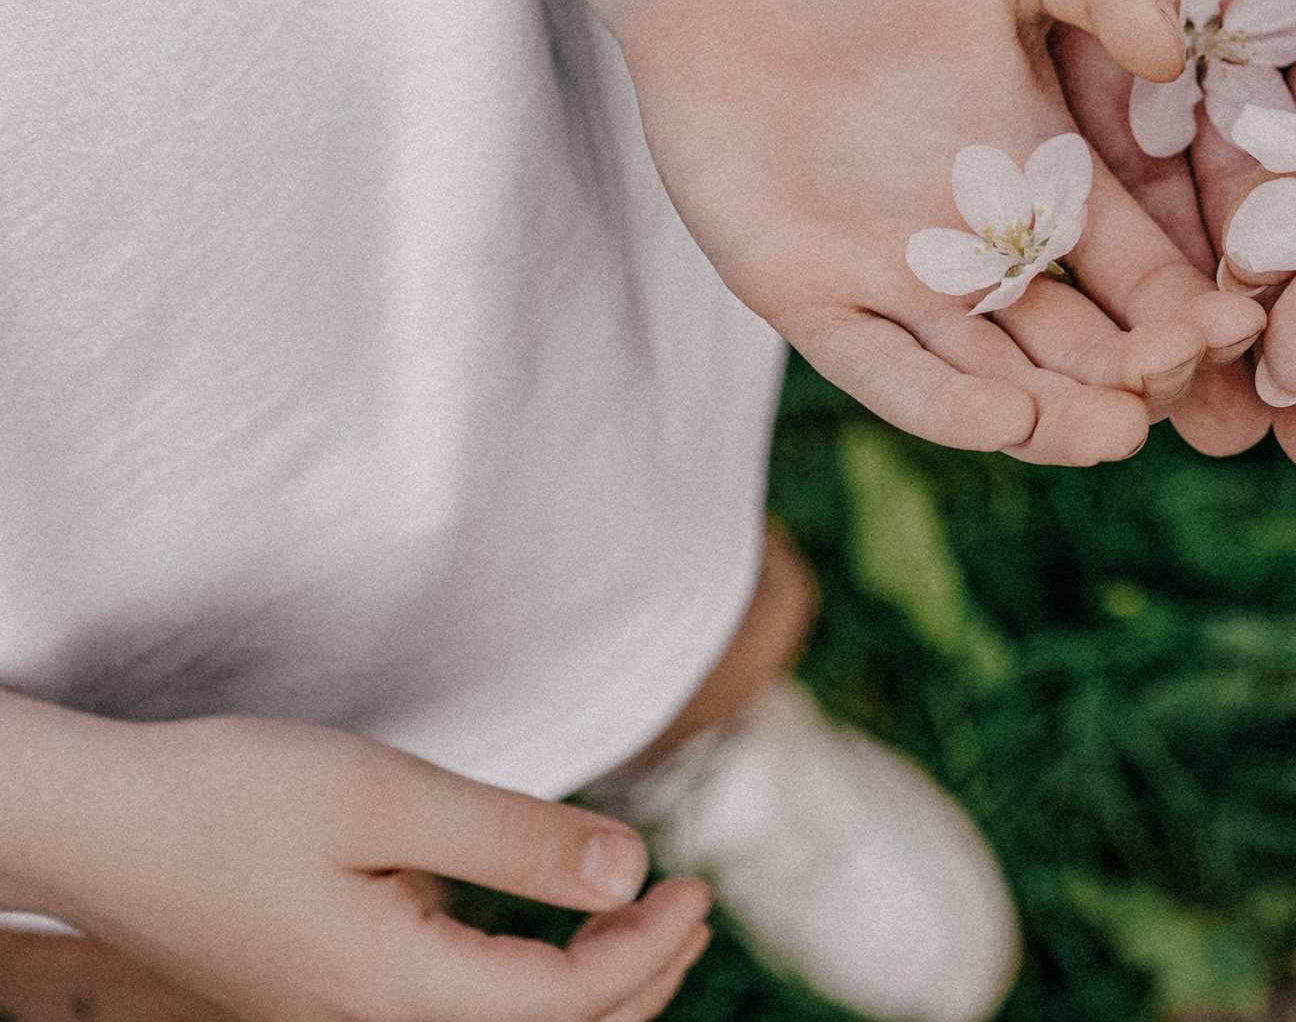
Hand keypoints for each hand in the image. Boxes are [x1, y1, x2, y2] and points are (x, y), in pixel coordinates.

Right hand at [2, 705, 708, 1021]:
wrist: (97, 825)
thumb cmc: (227, 797)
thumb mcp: (387, 795)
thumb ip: (514, 840)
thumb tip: (631, 869)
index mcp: (397, 989)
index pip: (568, 1001)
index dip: (651, 947)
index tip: (699, 880)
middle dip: (641, 982)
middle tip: (696, 906)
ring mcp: (345, 1019)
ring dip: (591, 987)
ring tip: (650, 917)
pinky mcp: (328, 996)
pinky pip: (455, 1013)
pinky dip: (530, 982)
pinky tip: (553, 925)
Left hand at [619, 0, 1265, 466]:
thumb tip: (1169, 51)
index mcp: (1053, 185)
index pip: (1147, 276)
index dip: (1197, 309)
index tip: (1245, 319)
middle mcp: (989, 256)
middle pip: (1089, 351)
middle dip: (1143, 375)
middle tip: (1178, 372)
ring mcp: (903, 286)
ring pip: (1002, 385)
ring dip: (1063, 419)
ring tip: (1117, 427)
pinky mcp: (815, 300)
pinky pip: (886, 374)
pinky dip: (948, 409)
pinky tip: (1008, 421)